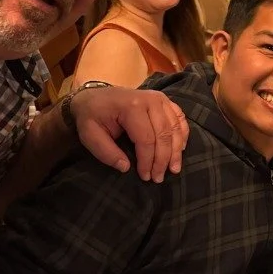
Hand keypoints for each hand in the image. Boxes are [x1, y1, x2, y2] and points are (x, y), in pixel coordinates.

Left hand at [71, 86, 188, 181]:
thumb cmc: (92, 116)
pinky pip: (180, 119)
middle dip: (163, 160)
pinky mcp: (165, 100)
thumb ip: (106, 152)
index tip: (145, 177)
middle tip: (159, 178)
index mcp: (131, 106)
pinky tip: (180, 150)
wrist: (94, 96)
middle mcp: (150, 100)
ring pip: (175, 128)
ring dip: (176, 151)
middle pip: (164, 135)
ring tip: (173, 169)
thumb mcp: (89, 135)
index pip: (146, 139)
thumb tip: (126, 168)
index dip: (148, 161)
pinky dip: (183, 135)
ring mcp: (160, 98)